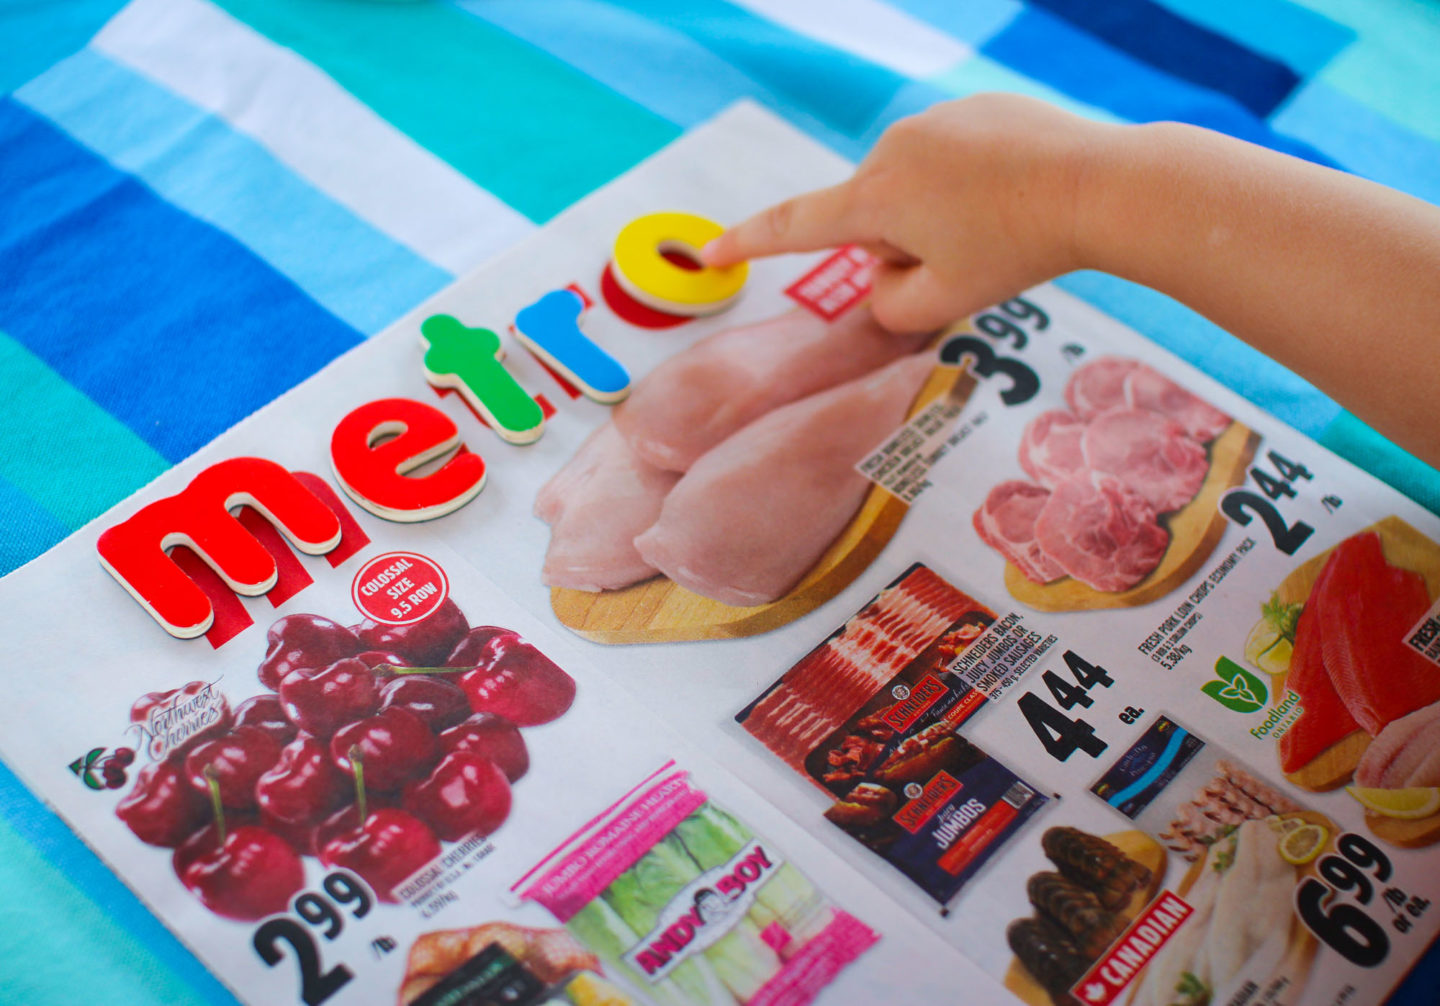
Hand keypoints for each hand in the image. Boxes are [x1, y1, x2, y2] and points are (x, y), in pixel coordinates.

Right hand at [703, 94, 1111, 332]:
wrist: (1098, 185)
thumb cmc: (1018, 248)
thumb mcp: (944, 301)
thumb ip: (891, 307)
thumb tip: (881, 280)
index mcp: (876, 198)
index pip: (794, 226)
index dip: (746, 243)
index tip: (708, 252)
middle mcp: (892, 148)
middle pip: (871, 217)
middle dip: (901, 244)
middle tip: (965, 259)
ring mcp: (934, 121)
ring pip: (912, 188)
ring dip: (937, 214)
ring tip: (997, 223)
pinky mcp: (973, 107)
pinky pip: (949, 158)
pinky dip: (968, 183)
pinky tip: (1015, 191)